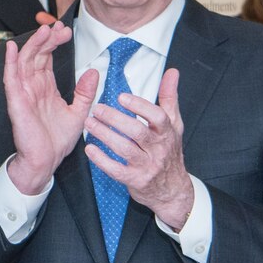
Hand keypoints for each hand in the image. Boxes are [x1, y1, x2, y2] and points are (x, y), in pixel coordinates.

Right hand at [3, 22, 98, 193]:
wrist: (46, 161)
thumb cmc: (57, 141)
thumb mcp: (79, 112)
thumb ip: (85, 92)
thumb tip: (93, 70)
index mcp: (46, 87)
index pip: (47, 58)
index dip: (54, 42)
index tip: (66, 31)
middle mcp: (33, 87)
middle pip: (36, 55)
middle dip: (46, 39)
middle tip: (58, 27)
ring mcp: (23, 93)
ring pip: (24, 62)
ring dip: (32, 45)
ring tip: (43, 30)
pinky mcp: (16, 102)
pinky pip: (10, 79)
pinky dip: (10, 62)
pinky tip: (12, 48)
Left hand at [84, 68, 193, 228]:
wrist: (172, 190)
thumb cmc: (169, 151)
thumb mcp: (174, 124)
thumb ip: (169, 97)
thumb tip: (172, 72)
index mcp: (167, 132)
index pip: (157, 117)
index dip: (140, 106)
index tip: (122, 97)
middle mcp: (158, 149)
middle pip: (137, 132)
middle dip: (115, 119)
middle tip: (97, 109)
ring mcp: (147, 166)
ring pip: (124, 149)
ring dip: (104, 135)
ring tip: (89, 123)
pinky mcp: (135, 180)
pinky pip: (116, 170)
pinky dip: (101, 160)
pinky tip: (90, 149)